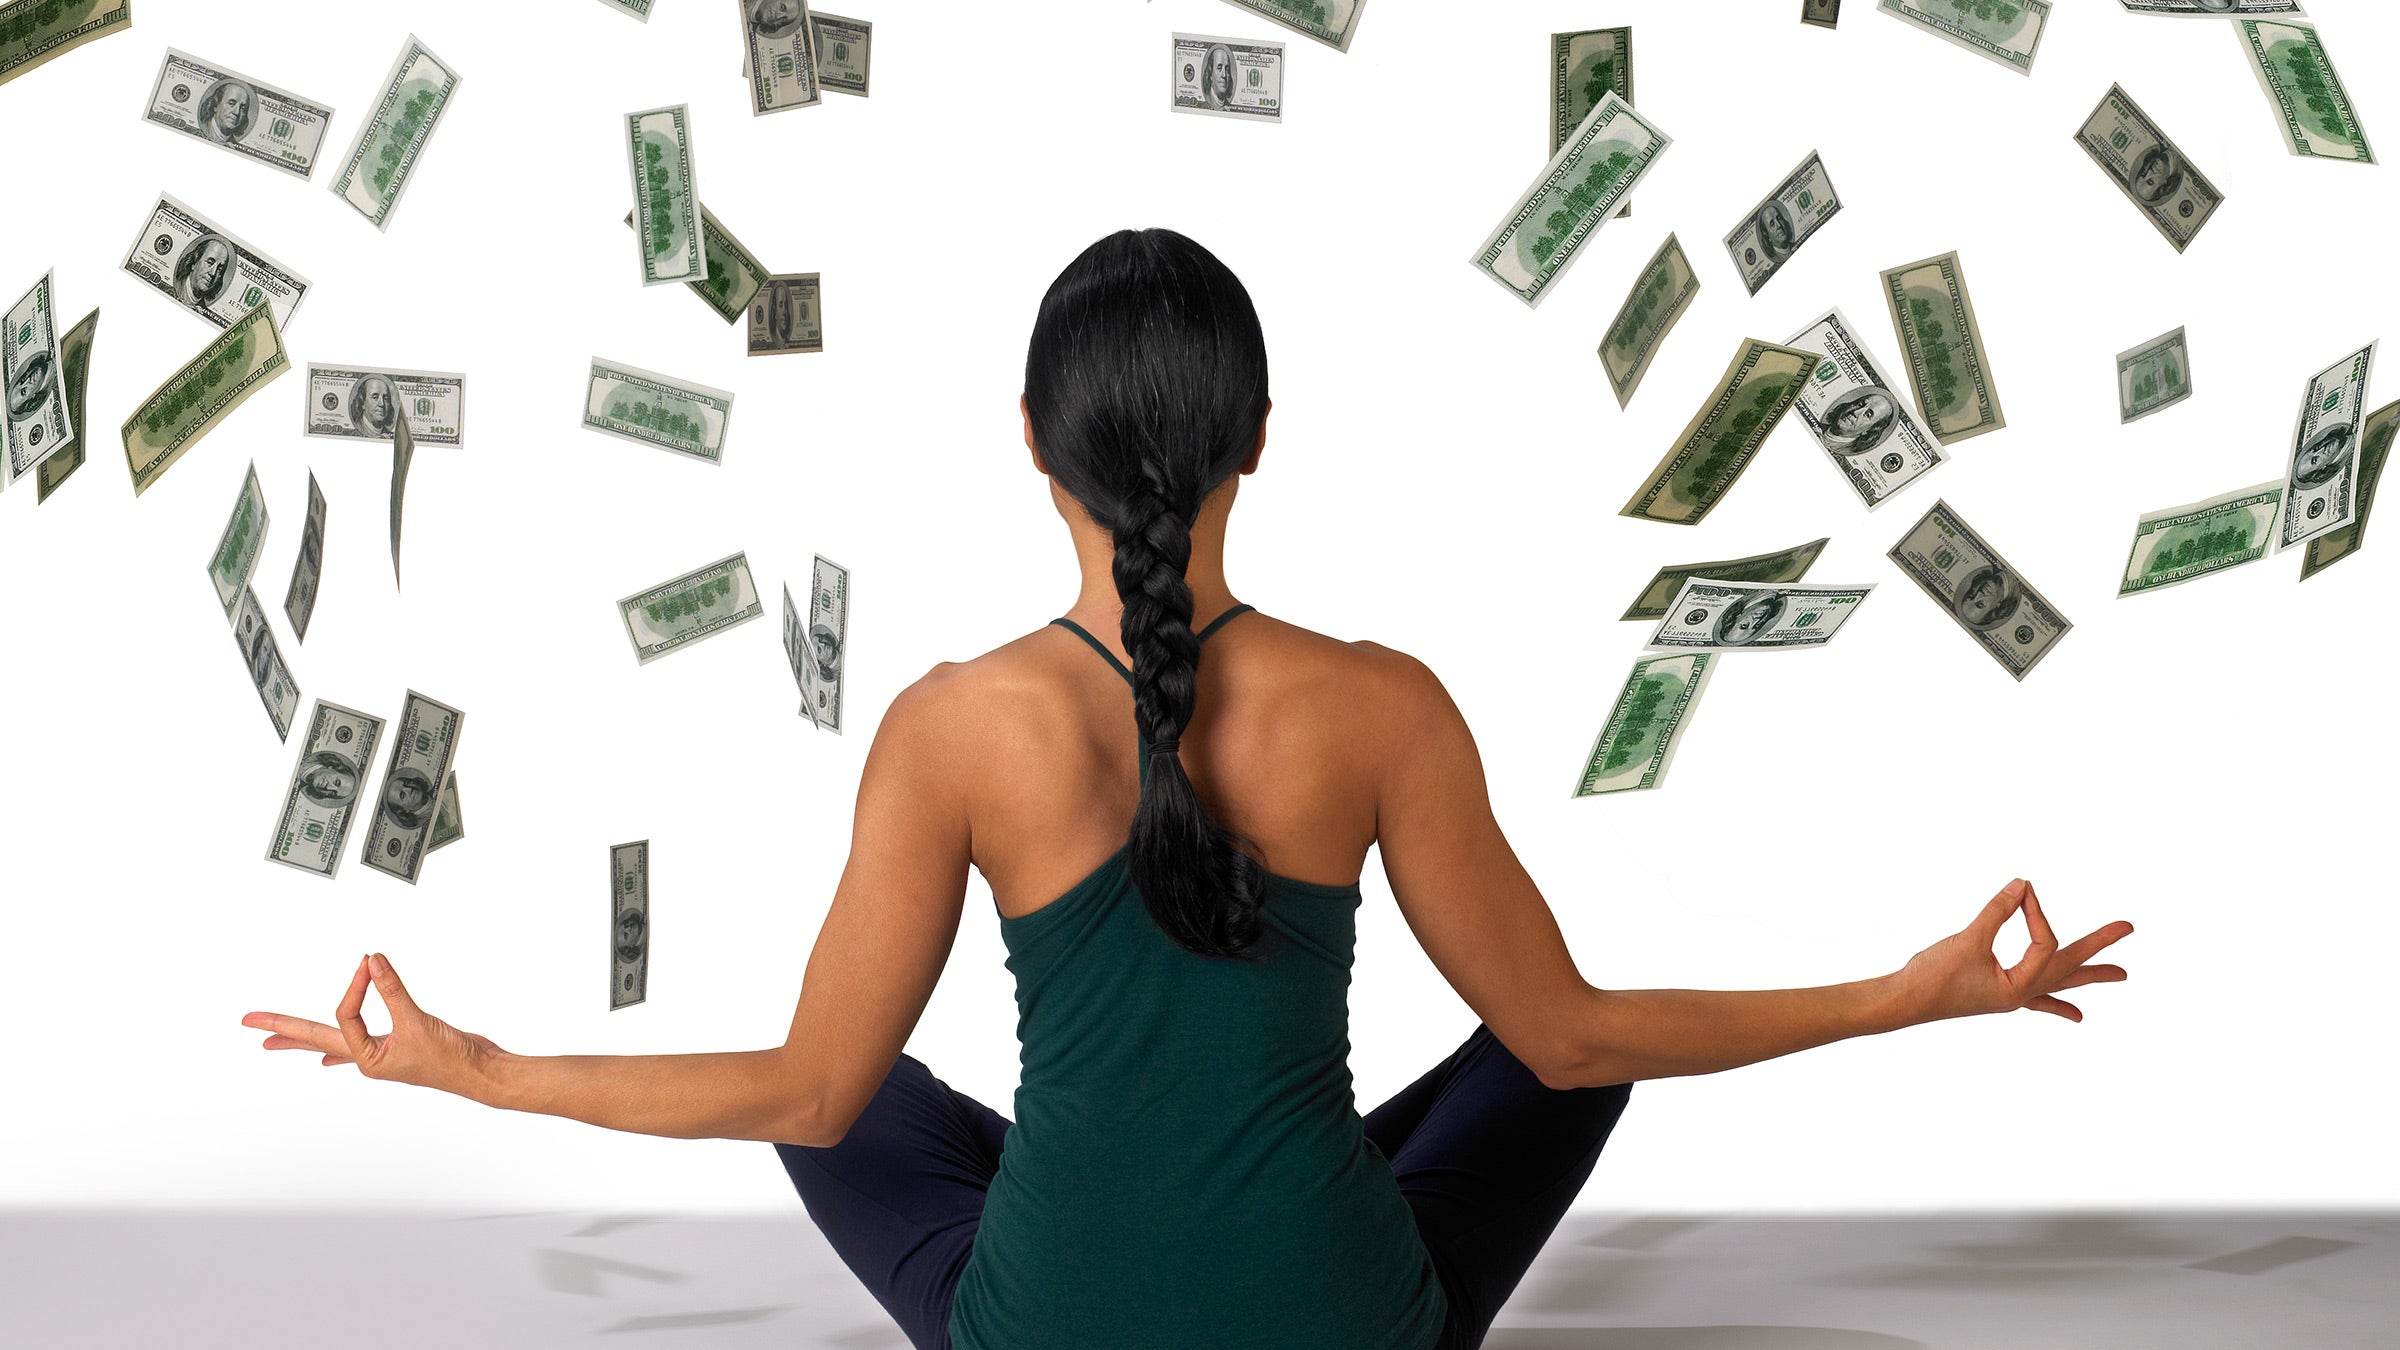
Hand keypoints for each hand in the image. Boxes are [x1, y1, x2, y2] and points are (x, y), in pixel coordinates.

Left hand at [241, 953, 503, 1095]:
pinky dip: (338, 1048)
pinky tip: (324, 1059)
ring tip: (272, 1041)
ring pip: (332, 1041)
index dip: (355, 987)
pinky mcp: (395, 1046)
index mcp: (368, 1059)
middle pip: (314, 1039)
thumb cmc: (452, 1060)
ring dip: (302, 1039)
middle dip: (281, 1030)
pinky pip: (356, 1044)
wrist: (480, 1073)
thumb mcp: (418, 1021)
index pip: (346, 1016)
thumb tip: (371, 962)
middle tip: (248, 1022)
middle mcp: (367, 1058)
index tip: (367, 964)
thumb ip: (393, 990)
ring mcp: (380, 1054)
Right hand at [1892, 879, 2132, 1024]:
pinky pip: (2038, 1000)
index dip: (2035, 913)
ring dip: (2089, 976)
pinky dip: (2058, 1005)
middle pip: (2070, 967)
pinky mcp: (2000, 994)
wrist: (1904, 1001)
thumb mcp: (1968, 940)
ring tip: (2121, 975)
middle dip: (2100, 949)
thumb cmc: (1933, 976)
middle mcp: (2023, 993)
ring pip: (2060, 983)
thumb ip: (1997, 911)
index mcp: (2020, 986)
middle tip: (2128, 928)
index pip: (2044, 942)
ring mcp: (2013, 996)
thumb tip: (2022, 884)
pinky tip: (2077, 1016)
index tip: (2022, 890)